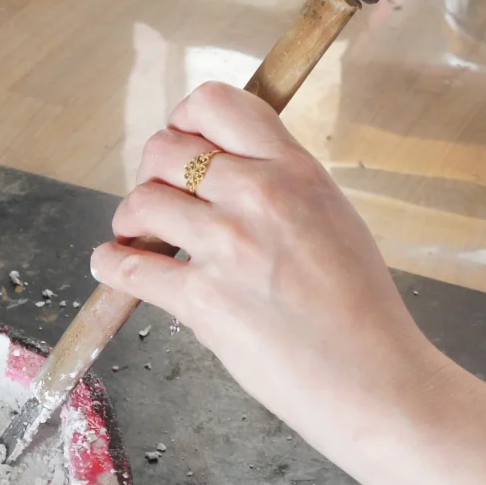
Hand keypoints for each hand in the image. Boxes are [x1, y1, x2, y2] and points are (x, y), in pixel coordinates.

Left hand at [90, 83, 450, 454]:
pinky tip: (117, 265)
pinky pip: (126, 266)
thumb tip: (228, 174)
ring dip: (130, 217)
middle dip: (151, 171)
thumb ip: (283, 187)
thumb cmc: (361, 310)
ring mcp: (226, 247)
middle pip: (165, 149)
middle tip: (159, 198)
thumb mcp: (334, 219)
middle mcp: (258, 197)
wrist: (374, 380)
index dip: (185, 120)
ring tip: (140, 235)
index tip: (182, 142)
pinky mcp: (200, 300)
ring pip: (141, 201)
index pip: (216, 103)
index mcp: (295, 170)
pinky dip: (111, 264)